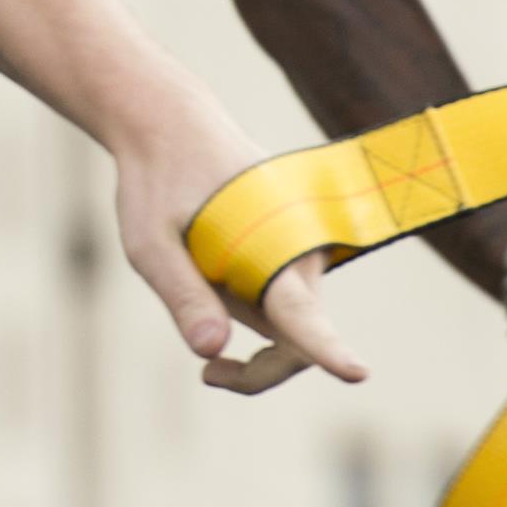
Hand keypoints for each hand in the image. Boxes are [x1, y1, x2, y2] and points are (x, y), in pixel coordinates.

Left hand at [108, 128, 363, 394]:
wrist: (175, 130)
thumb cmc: (158, 183)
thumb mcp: (150, 242)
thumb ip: (183, 294)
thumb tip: (211, 350)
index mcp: (273, 245)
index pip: (301, 314)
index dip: (328, 350)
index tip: (356, 372)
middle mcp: (303, 254)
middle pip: (299, 342)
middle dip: (259, 372)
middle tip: (209, 376)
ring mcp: (303, 257)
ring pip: (295, 330)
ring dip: (254, 345)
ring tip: (197, 297)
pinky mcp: (294, 259)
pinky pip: (285, 309)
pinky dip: (253, 318)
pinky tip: (210, 289)